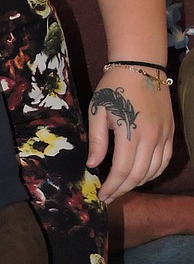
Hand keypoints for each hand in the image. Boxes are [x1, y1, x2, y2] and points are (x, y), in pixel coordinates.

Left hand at [87, 66, 173, 201]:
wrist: (140, 67)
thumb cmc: (114, 87)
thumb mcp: (98, 111)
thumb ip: (97, 141)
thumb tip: (93, 165)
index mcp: (131, 133)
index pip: (123, 171)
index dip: (112, 187)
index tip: (101, 196)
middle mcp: (151, 138)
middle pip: (139, 175)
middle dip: (123, 189)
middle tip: (109, 196)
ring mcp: (164, 136)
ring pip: (154, 171)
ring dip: (138, 183)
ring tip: (122, 187)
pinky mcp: (170, 132)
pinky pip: (165, 160)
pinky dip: (153, 172)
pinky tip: (141, 175)